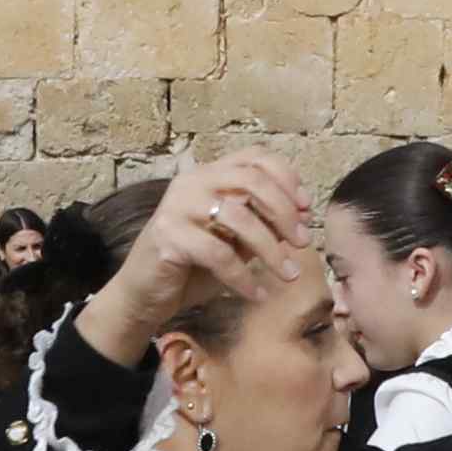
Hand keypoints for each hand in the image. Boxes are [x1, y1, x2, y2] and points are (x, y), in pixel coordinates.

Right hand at [78, 149, 310, 366]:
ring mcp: (177, 206)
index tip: (307, 209)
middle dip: (284, 212)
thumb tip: (301, 221)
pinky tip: (257, 294)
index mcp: (209, 174)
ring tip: (289, 274)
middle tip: (302, 242)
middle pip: (252, 180)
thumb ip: (260, 224)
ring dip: (271, 249)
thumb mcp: (233, 240)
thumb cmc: (192, 265)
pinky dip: (244, 277)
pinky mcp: (168, 236)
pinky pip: (219, 254)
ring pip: (239, 217)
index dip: (287, 178)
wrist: (144, 294)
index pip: (255, 156)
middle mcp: (192, 181)